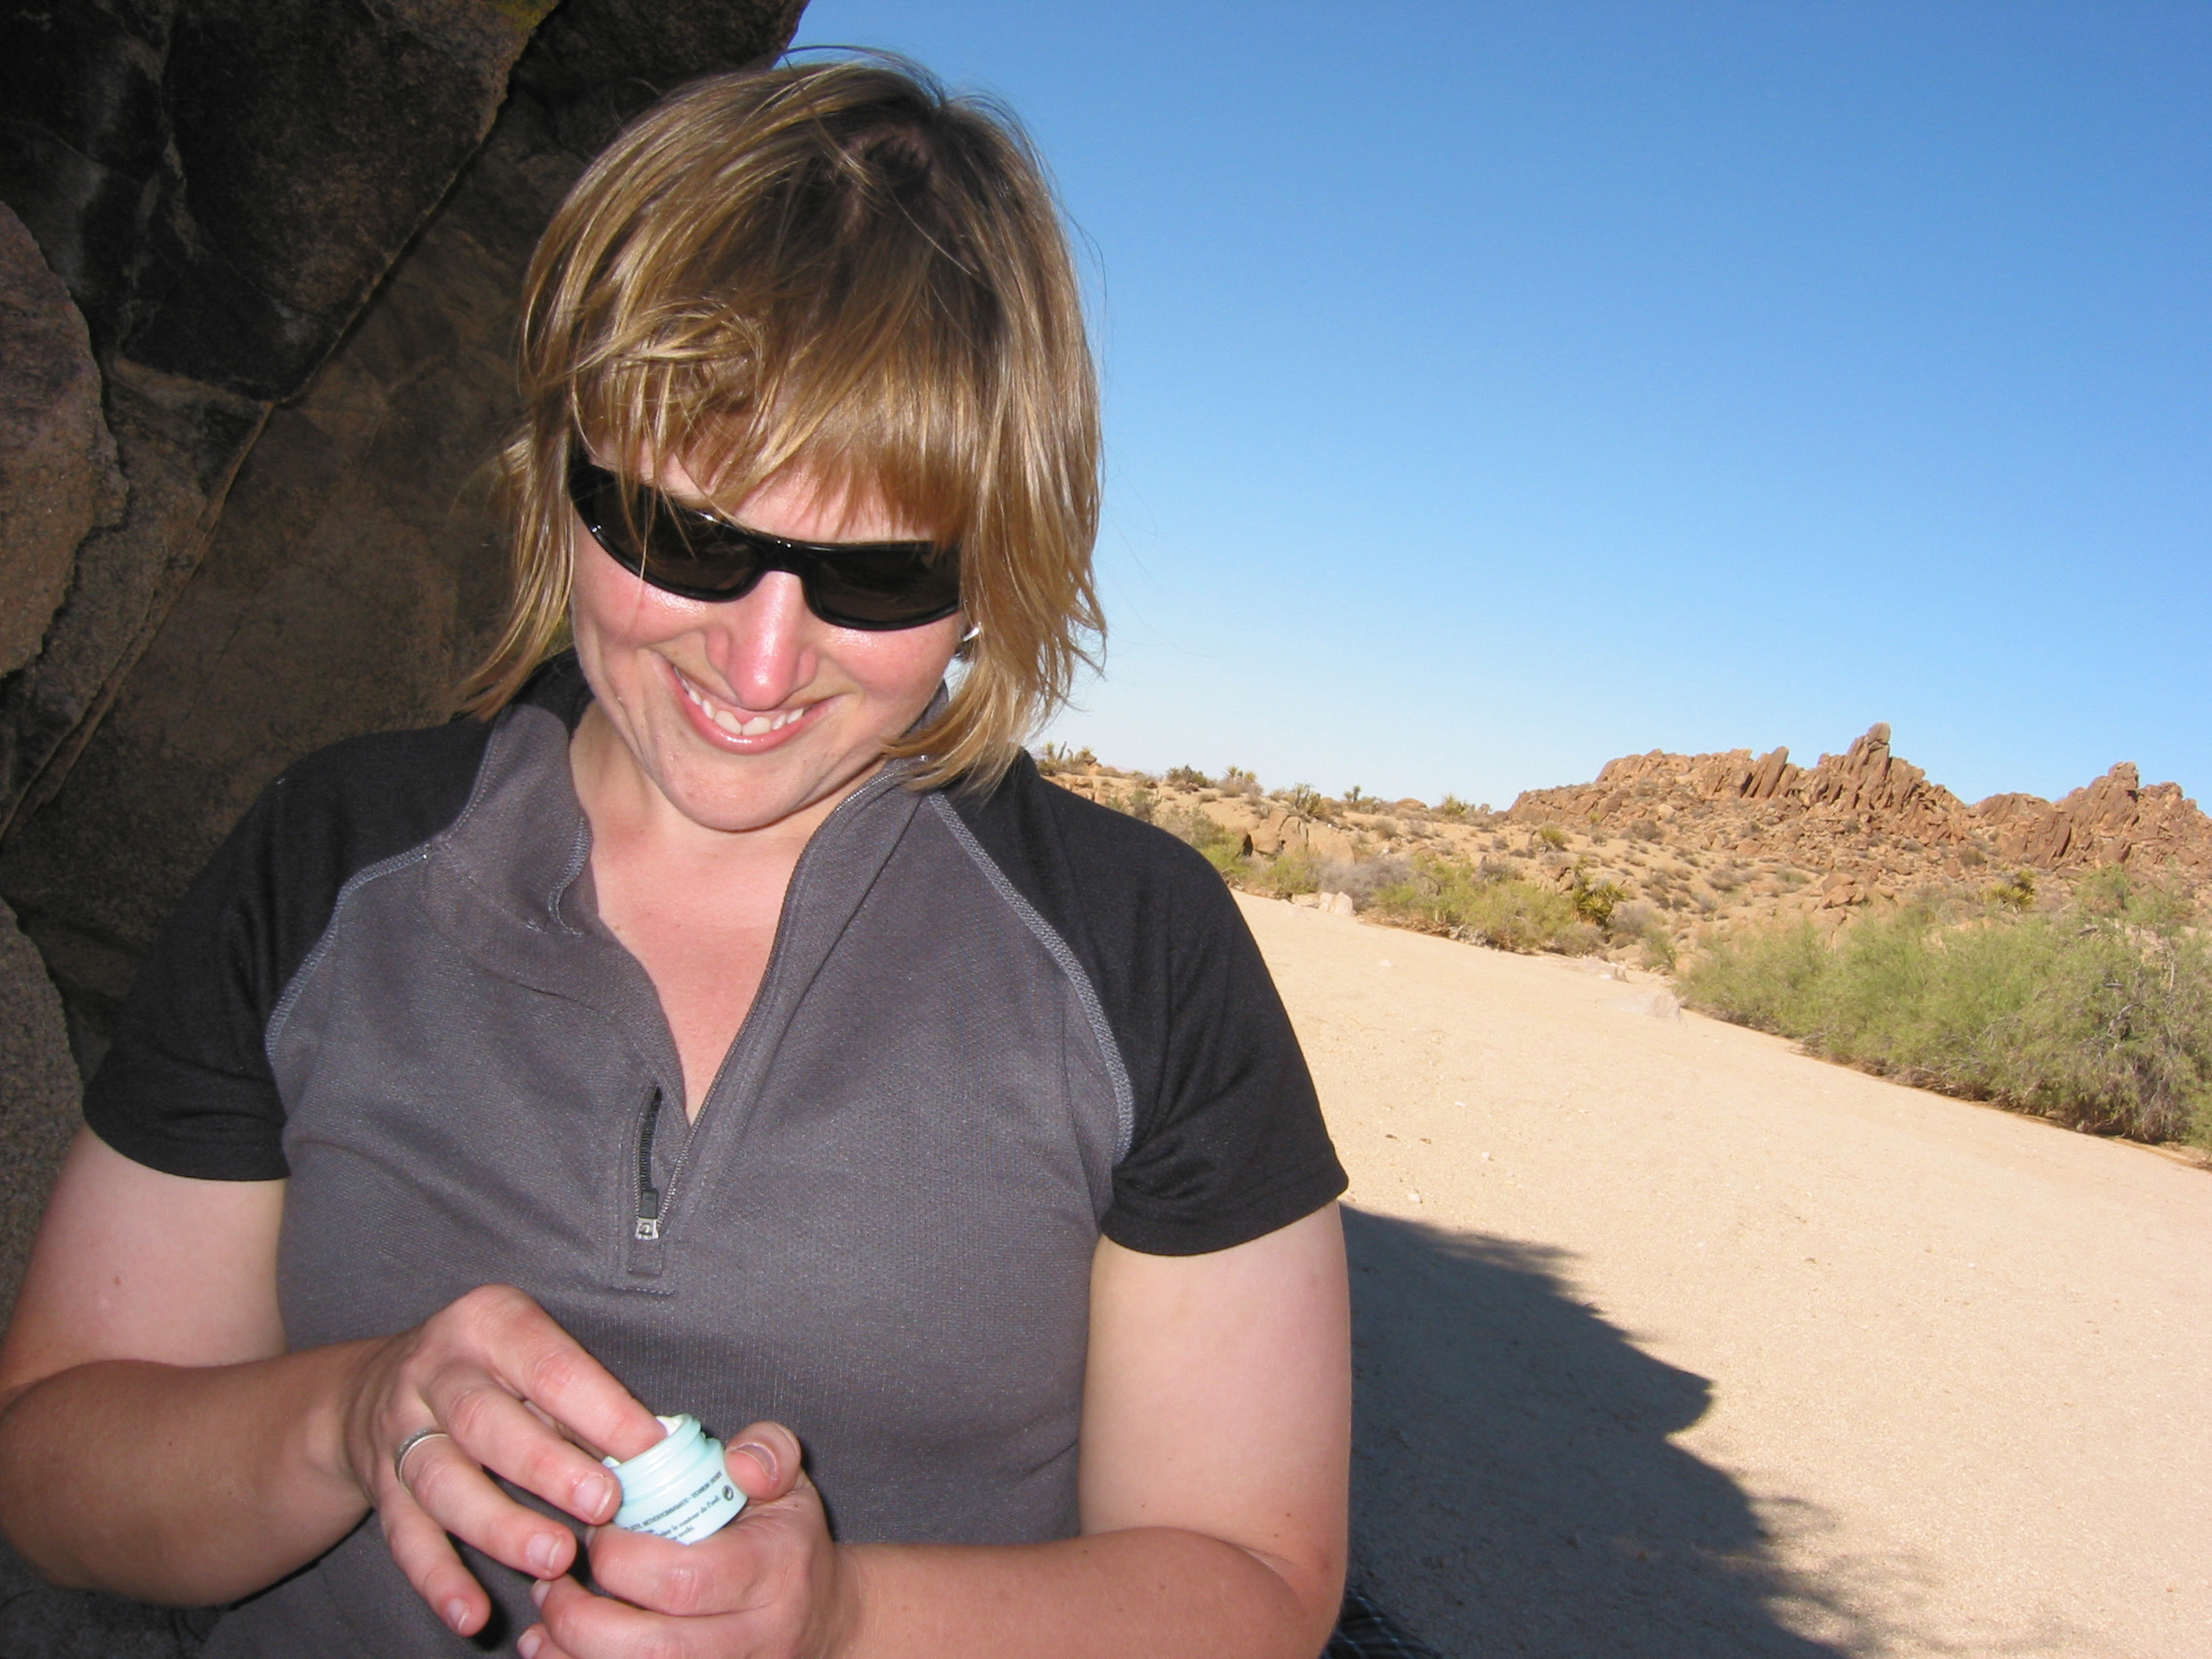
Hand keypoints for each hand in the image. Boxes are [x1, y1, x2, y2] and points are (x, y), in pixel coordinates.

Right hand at [342, 1284, 666, 1636]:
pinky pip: (407, 1537)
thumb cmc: (490, 1371)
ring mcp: (400, 1431)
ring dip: (501, 1526)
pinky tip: (473, 1614)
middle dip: (548, 1467)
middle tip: (604, 1504)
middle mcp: (436, 1371)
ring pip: (443, 1482)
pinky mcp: (381, 1488)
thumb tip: (656, 1456)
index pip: (550, 1366)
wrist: (370, 1387)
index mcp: (490, 1323)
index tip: (649, 1450)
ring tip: (557, 1558)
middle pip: (486, 1421)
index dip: (602, 1410)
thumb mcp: (532, 1356)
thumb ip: (585, 1399)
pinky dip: (440, 1580)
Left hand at [520, 1422, 854, 1658]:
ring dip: (571, 1654)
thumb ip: (769, 1450)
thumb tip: (736, 1462)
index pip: (684, 1577)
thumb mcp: (792, 1482)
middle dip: (580, 1617)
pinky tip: (554, 1649)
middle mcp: (756, 1635)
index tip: (597, 1529)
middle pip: (654, 1647)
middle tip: (553, 1582)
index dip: (621, 1559)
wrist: (824, 1620)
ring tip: (546, 1615)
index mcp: (774, 1569)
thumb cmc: (790, 1541)